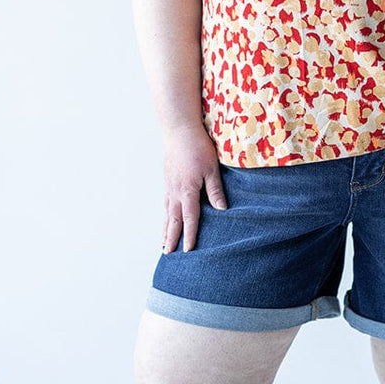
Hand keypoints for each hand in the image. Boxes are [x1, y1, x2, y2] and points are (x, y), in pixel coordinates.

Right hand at [161, 123, 227, 253]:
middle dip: (170, 237)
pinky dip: (164, 214)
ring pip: (166, 212)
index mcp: (187, 191)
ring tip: (163, 242)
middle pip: (173, 219)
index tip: (188, 250)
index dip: (189, 235)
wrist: (178, 130)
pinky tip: (166, 217)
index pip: (189, 218)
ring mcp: (168, 185)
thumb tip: (221, 209)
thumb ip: (215, 190)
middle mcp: (174, 191)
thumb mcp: (211, 169)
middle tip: (168, 253)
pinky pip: (165, 202)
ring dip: (165, 228)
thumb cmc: (197, 147)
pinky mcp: (167, 179)